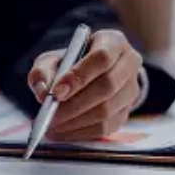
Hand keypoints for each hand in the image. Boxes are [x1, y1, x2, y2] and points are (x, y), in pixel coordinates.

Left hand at [28, 30, 142, 141]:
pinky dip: (81, 132)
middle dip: (75, 104)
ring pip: (107, 110)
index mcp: (113, 41)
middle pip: (108, 86)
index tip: (56, 93)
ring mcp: (131, 89)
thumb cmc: (69, 64)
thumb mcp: (52, 59)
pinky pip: (107, 127)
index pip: (102, 58)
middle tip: (51, 115)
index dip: (79, 76)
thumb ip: (42, 71)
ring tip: (53, 126)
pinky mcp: (127, 111)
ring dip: (76, 121)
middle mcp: (129, 63)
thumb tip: (42, 92)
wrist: (88, 75)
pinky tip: (63, 132)